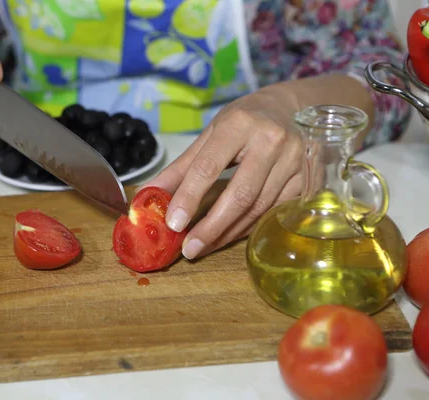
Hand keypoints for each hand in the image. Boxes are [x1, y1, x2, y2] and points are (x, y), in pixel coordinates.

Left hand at [142, 85, 304, 259]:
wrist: (292, 108)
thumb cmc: (245, 121)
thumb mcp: (211, 134)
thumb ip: (182, 166)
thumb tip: (152, 194)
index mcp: (239, 124)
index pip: (209, 167)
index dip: (189, 197)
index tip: (173, 223)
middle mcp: (271, 140)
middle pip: (240, 195)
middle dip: (211, 227)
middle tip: (190, 249)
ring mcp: (295, 160)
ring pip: (258, 208)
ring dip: (228, 232)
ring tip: (204, 245)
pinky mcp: (309, 178)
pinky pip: (274, 212)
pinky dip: (249, 227)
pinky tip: (231, 235)